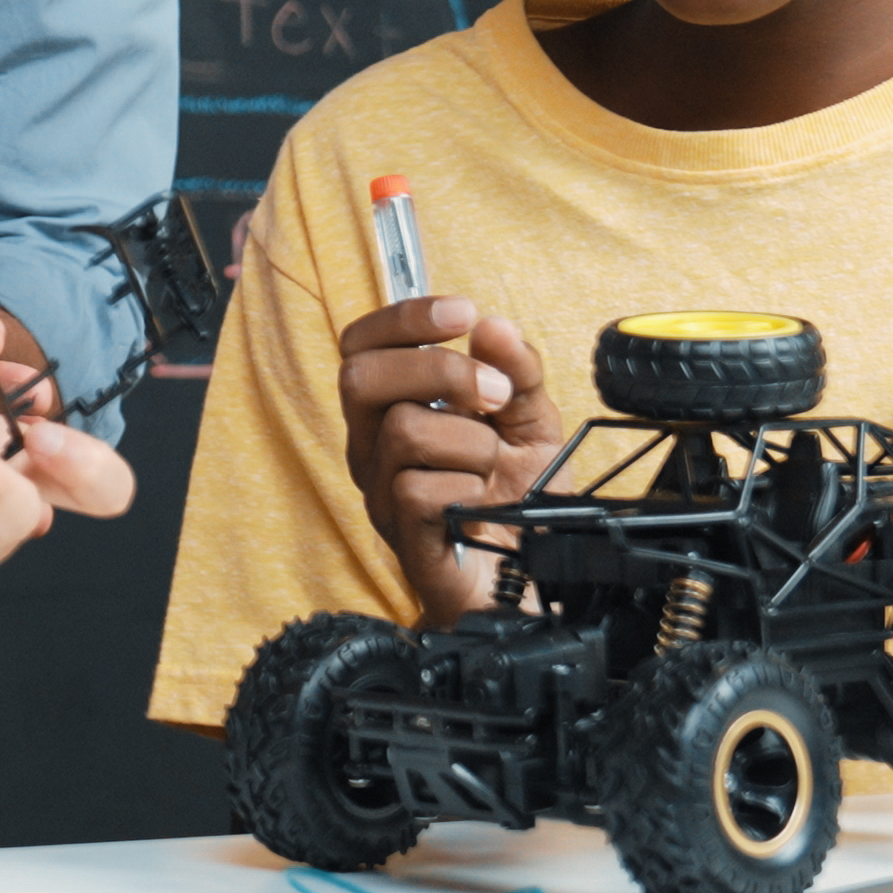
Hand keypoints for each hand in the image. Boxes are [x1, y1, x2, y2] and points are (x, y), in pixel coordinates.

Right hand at [338, 296, 564, 625]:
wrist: (532, 579)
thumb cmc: (516, 501)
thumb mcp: (531, 422)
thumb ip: (517, 371)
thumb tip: (492, 325)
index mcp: (392, 409)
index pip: (360, 345)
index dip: (403, 319)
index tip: (461, 313)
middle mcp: (373, 447)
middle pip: (362, 377)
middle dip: (439, 371)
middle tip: (494, 394)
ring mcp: (380, 492)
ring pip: (402, 431)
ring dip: (470, 441)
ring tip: (493, 466)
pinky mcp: (401, 535)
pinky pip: (416, 490)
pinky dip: (467, 487)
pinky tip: (482, 503)